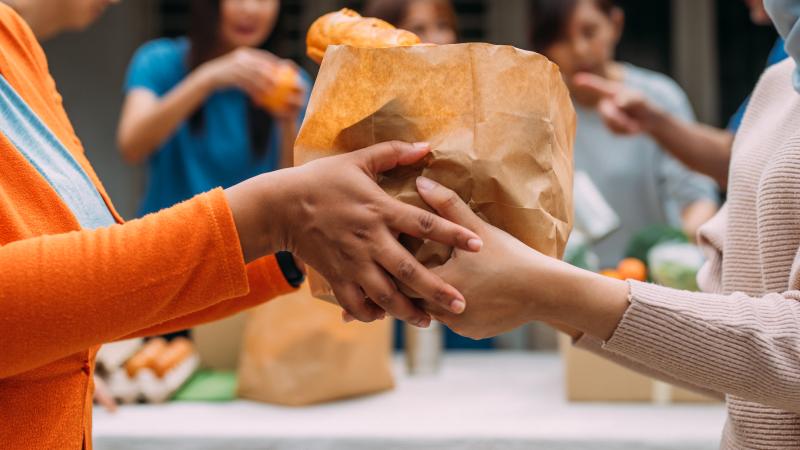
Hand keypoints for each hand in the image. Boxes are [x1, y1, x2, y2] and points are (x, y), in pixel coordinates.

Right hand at [197, 47, 279, 98]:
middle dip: (271, 75)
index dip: (275, 62)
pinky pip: (245, 85)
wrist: (209, 76)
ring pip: (254, 77)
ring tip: (271, 94)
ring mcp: (235, 66)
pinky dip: (252, 92)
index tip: (283, 70)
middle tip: (280, 84)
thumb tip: (270, 72)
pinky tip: (258, 99)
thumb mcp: (240, 66)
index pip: (263, 56)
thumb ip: (253, 67)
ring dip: (263, 86)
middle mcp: (241, 58)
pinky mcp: (231, 76)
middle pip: (260, 66)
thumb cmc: (228, 74)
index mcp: (245, 53)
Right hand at [225, 142, 482, 326]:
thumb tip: (425, 146)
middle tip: (461, 304)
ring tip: (428, 322)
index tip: (477, 245)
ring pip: (385, 294)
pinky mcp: (337, 276)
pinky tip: (386, 317)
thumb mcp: (356, 161)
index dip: (453, 234)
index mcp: (380, 210)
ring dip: (408, 311)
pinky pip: (357, 302)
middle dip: (437, 290)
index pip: (424, 224)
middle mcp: (370, 240)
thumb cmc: (319, 180)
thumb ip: (392, 153)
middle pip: (410, 270)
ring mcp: (353, 262)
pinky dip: (372, 314)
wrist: (280, 206)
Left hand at [415, 176, 629, 339]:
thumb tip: (421, 181)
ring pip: (433, 313)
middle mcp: (445, 310)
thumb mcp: (477, 229)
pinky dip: (454, 309)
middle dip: (412, 285)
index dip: (398, 268)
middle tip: (406, 269)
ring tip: (433, 278)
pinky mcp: (473, 332)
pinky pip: (454, 321)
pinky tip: (461, 293)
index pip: (401, 280)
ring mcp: (459, 325)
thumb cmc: (511, 257)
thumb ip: (447, 204)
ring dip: (432, 298)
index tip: (395, 256)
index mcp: (441, 282)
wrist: (546, 291)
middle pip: (414, 299)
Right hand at [572, 72, 662, 135]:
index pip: (596, 86)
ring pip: (611, 123)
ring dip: (625, 126)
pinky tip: (632, 128)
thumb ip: (629, 98)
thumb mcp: (639, 99)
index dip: (586, 83)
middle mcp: (606, 102)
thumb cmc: (643, 104)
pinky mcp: (610, 127)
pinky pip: (614, 131)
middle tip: (633, 124)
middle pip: (605, 111)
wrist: (649, 119)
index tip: (576, 79)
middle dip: (618, 119)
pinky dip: (626, 131)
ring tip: (635, 125)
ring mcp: (607, 115)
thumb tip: (616, 102)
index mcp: (612, 91)